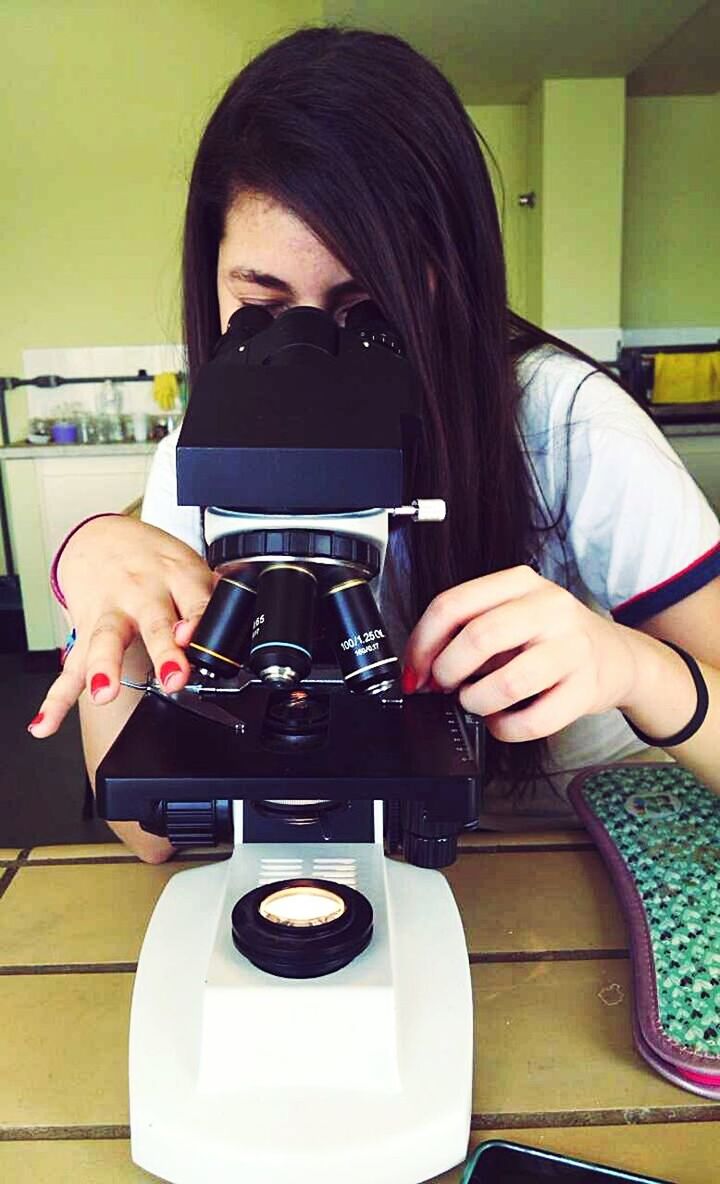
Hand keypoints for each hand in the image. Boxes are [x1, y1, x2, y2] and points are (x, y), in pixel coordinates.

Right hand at [28, 516, 214, 736]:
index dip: (199, 618)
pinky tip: (46, 723)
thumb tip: (242, 623)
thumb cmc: (155, 561)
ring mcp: (111, 611)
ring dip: (105, 666)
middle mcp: (142, 593)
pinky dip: (56, 699)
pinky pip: (70, 668)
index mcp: (176, 576)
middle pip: (153, 621)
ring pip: (105, 639)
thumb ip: (211, 599)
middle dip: (164, 649)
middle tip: (175, 676)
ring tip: (105, 692)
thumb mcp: (190, 568)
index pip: (194, 598)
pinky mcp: (86, 630)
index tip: (197, 636)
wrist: (103, 539)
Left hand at [402, 565, 637, 741]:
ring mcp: (573, 648)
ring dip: (475, 701)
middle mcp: (550, 609)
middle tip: (443, 686)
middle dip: (446, 671)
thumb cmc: (553, 639)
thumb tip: (419, 666)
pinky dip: (505, 728)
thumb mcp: (513, 614)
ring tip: (475, 702)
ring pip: (506, 682)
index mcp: (522, 583)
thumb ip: (469, 629)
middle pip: (478, 638)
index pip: (453, 604)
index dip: (422, 643)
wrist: (618, 658)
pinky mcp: (586, 689)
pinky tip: (502, 720)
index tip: (414, 669)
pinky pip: (533, 720)